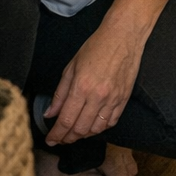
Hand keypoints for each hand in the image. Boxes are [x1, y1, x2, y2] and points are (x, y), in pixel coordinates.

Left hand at [42, 20, 143, 144]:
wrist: (124, 35)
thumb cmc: (96, 46)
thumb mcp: (71, 66)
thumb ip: (60, 92)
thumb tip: (50, 113)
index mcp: (81, 87)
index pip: (66, 120)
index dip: (56, 134)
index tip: (50, 140)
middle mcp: (98, 96)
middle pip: (80, 129)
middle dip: (68, 138)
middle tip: (61, 139)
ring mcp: (113, 98)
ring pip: (96, 129)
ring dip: (84, 135)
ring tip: (75, 133)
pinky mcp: (125, 98)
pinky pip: (112, 121)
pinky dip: (101, 128)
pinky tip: (93, 126)